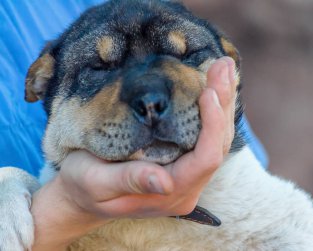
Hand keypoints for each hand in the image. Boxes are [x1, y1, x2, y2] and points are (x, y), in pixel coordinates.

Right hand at [31, 57, 236, 249]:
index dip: (213, 125)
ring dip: (222, 102)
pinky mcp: (183, 163)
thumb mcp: (95, 182)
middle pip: (219, 145)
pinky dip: (212, 110)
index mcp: (170, 194)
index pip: (206, 159)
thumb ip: (129, 181)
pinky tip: (214, 86)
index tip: (209, 91)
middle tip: (224, 65)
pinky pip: (206, 136)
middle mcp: (187, 187)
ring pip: (217, 139)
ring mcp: (188, 176)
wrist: (81, 192)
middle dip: (223, 104)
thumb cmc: (82, 185)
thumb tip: (165, 182)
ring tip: (224, 68)